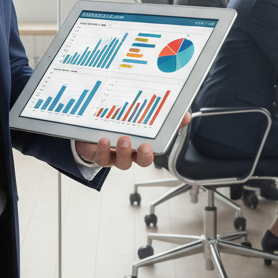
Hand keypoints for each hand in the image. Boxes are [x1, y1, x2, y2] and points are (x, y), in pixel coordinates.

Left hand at [75, 113, 190, 168]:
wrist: (91, 134)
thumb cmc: (119, 127)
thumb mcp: (141, 119)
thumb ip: (164, 117)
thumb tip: (186, 116)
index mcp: (141, 146)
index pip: (154, 149)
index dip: (158, 147)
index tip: (158, 139)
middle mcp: (129, 153)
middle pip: (142, 160)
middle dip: (145, 156)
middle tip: (145, 146)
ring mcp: (114, 155)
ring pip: (121, 162)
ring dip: (123, 152)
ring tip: (123, 140)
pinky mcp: (99, 154)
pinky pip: (102, 158)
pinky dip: (103, 150)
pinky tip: (104, 140)